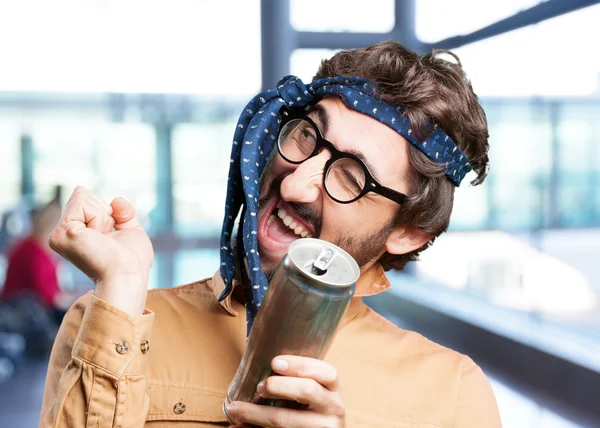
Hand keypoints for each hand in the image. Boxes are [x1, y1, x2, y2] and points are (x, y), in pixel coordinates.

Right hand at [48, 186, 153, 314]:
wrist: (129, 275)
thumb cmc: (133, 261)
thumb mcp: (130, 231)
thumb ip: (123, 214)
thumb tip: (116, 200)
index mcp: (74, 234)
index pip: (85, 199)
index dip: (107, 212)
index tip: (111, 236)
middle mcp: (61, 234)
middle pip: (81, 194)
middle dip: (104, 211)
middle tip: (107, 238)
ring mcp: (59, 234)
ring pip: (81, 196)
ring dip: (102, 215)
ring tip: (102, 239)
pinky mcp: (62, 232)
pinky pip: (83, 203)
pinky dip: (99, 217)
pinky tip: (98, 237)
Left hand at [226, 355, 344, 427]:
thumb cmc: (313, 410)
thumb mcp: (316, 392)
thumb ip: (296, 379)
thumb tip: (253, 369)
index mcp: (333, 389)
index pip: (326, 371)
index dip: (299, 365)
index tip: (274, 363)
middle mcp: (334, 408)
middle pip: (307, 390)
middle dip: (277, 385)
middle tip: (259, 387)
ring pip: (285, 420)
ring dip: (256, 414)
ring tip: (237, 408)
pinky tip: (239, 427)